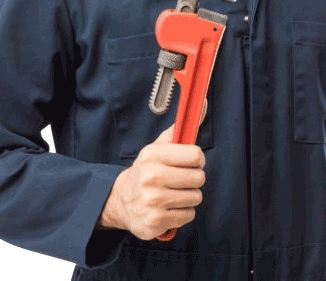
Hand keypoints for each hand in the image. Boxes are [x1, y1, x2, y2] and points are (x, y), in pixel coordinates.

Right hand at [99, 97, 207, 239]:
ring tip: (173, 193)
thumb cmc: (147, 170)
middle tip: (180, 179)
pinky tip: (169, 207)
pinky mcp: (156, 221)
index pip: (195, 155)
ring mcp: (153, 201)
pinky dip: (182, 212)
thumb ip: (180, 129)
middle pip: (198, 178)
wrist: (122, 200)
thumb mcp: (158, 147)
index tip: (190, 162)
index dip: (197, 159)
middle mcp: (151, 177)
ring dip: (188, 196)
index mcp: (153, 155)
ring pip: (195, 197)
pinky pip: (188, 215)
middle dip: (193, 179)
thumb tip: (203, 104)